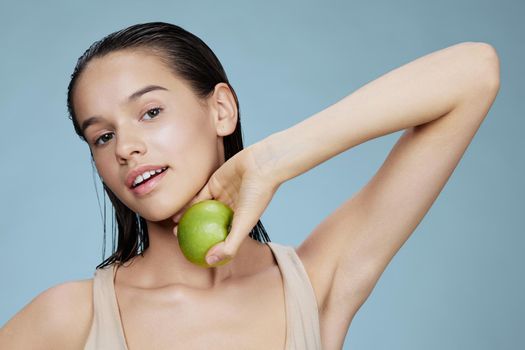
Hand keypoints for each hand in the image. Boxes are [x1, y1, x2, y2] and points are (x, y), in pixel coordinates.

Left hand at [173, 141, 280, 265]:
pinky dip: (189, 204)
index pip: (222, 238)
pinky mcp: (215, 183)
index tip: (194, 254)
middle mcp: (231, 210)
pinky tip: (177, 212)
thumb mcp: (244, 224)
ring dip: (188, 219)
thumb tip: (210, 261)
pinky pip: (199, 196)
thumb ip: (229, 244)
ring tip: (175, 228)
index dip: (208, 247)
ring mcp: (222, 196)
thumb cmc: (257, 195)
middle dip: (194, 234)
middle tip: (180, 240)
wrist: (261, 164)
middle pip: (209, 225)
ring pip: (201, 210)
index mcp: (240, 221)